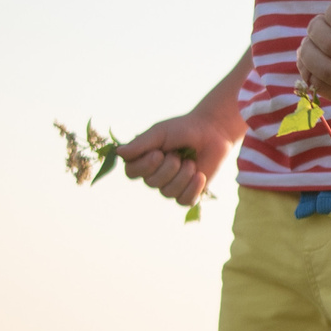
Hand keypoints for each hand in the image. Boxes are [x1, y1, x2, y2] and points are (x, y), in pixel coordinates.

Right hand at [119, 109, 237, 207]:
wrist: (211, 131)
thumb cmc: (183, 129)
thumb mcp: (160, 132)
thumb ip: (141, 144)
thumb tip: (118, 152)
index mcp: (143, 160)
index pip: (131, 172)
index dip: (144, 166)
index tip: (158, 152)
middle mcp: (155, 175)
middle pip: (152, 183)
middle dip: (168, 167)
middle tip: (178, 154)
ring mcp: (172, 185)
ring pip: (168, 193)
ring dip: (182, 175)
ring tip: (190, 161)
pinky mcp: (189, 192)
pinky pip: (184, 201)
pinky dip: (193, 189)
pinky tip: (199, 176)